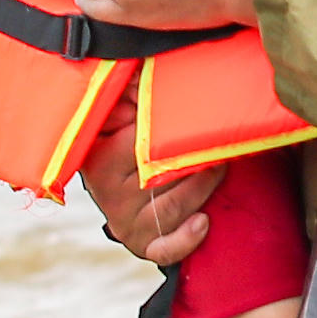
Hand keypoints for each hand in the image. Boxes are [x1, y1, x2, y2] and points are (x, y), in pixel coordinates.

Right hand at [78, 91, 221, 263]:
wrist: (135, 188)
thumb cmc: (140, 142)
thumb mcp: (128, 114)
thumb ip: (135, 92)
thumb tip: (149, 70)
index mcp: (96, 152)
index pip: (138, 136)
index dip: (167, 123)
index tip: (188, 113)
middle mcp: (104, 188)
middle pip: (158, 170)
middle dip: (193, 154)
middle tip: (214, 140)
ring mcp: (123, 218)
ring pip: (171, 203)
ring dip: (203, 184)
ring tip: (219, 166)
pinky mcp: (142, 243)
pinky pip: (163, 247)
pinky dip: (184, 238)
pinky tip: (203, 221)